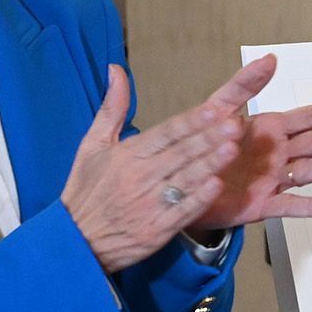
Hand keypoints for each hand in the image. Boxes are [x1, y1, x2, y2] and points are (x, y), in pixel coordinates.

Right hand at [61, 64, 247, 272]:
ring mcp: (149, 205)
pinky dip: (199, 199)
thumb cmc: (85, 191)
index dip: (189, 122)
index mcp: (126, 155)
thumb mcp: (91, 145)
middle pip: (180, 153)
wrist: (75, 242)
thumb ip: (111, 107)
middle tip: (235, 124)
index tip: (213, 109)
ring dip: (210, 164)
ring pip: (185, 180)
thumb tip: (116, 69)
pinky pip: (182, 212)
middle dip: (209, 138)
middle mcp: (139, 177)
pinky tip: (217, 186)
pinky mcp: (156, 230)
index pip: (164, 133)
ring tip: (233, 149)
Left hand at [192, 54, 311, 230]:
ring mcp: (272, 179)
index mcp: (268, 129)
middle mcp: (276, 153)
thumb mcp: (217, 108)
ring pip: (311, 172)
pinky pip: (291, 205)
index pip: (308, 117)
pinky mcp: (261, 205)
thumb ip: (243, 84)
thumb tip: (270, 58)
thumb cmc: (200, 145)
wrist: (179, 184)